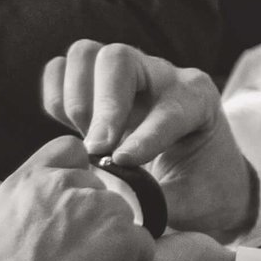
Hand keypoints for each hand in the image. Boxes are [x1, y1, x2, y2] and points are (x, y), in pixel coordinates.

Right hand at [0, 135, 155, 260]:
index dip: (77, 172)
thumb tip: (33, 208)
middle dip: (94, 216)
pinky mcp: (121, 236)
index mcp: (33, 177)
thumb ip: (20, 201)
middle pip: (99, 189)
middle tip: (78, 251)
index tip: (73, 200)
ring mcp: (97, 207)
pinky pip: (142, 244)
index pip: (70, 150)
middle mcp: (67, 183)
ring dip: (113, 239)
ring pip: (121, 216)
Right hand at [42, 40, 257, 240]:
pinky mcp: (95, 85)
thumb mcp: (190, 205)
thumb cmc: (201, 194)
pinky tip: (73, 133)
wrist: (201, 185)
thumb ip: (153, 202)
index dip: (144, 136)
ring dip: (76, 99)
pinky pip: (60, 71)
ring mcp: (126, 76)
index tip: (123, 162)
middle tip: (95, 150)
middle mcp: (161, 76)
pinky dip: (58, 100)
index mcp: (196, 101)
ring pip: (84, 55)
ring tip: (86, 143)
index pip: (167, 108)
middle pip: (118, 59)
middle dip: (103, 106)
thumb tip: (113, 200)